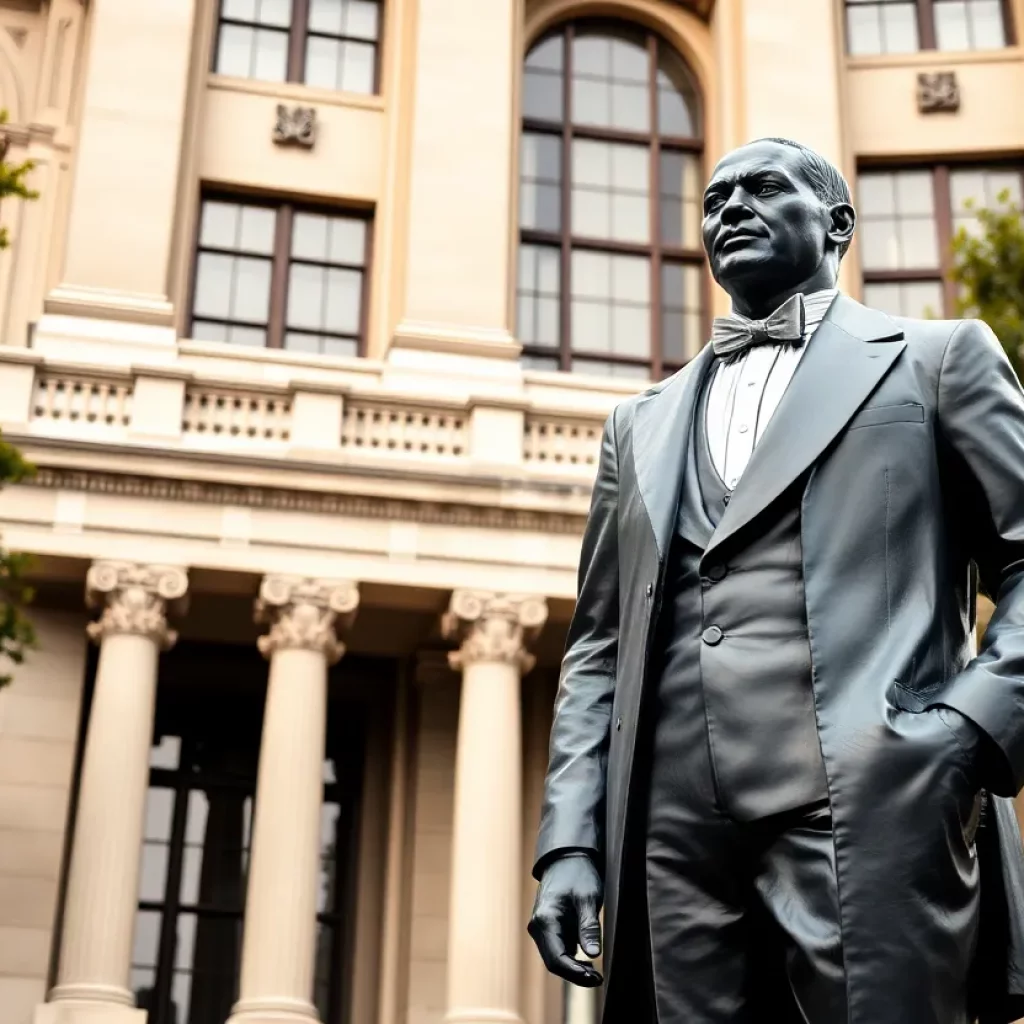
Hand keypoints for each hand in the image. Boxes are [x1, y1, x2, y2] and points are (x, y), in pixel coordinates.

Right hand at [527, 853, 603, 986]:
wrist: (567, 858)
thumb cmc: (578, 875)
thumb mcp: (588, 898)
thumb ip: (588, 927)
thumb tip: (592, 955)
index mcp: (545, 920)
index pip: (556, 959)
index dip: (575, 974)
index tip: (595, 979)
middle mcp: (538, 927)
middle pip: (553, 962)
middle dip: (575, 974)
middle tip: (598, 979)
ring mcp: (542, 928)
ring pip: (555, 958)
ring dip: (573, 968)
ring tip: (596, 973)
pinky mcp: (549, 928)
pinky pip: (558, 950)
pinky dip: (571, 959)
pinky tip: (588, 962)